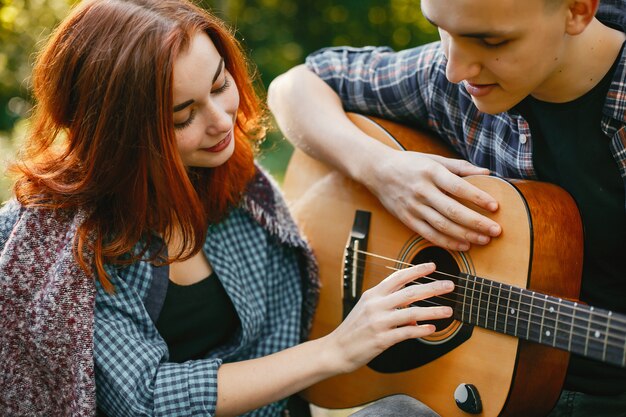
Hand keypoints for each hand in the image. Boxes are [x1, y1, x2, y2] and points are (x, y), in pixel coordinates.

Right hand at [324, 263, 453, 373]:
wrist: (336, 349)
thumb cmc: (353, 329)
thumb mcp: (367, 311)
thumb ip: (390, 308)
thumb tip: (414, 317)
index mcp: (373, 295)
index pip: (398, 277)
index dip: (416, 270)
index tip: (432, 266)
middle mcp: (376, 305)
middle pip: (410, 293)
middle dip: (433, 287)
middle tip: (449, 285)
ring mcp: (378, 322)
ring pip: (412, 313)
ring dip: (433, 311)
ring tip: (448, 310)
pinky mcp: (381, 339)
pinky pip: (406, 333)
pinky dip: (421, 331)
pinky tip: (431, 329)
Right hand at [364, 149, 500, 250]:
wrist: (377, 171)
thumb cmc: (409, 163)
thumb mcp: (433, 159)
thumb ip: (460, 166)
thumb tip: (487, 172)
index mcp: (430, 172)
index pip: (458, 186)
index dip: (477, 198)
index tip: (495, 206)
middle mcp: (422, 190)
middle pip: (452, 210)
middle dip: (476, 222)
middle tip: (495, 231)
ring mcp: (413, 207)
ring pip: (442, 225)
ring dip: (465, 235)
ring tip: (484, 240)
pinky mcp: (407, 219)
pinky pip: (429, 234)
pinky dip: (447, 242)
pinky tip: (463, 246)